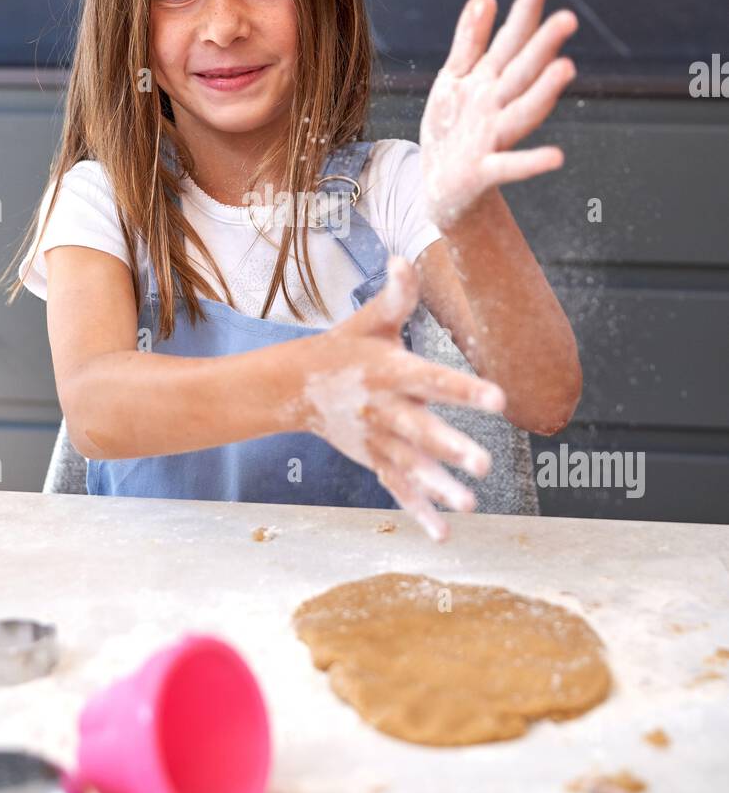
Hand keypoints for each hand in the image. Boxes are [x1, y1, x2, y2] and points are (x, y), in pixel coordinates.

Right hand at [291, 254, 505, 541]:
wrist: (293, 386)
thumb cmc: (344, 348)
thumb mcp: (368, 321)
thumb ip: (395, 296)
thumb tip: (405, 259)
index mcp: (391, 372)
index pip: (433, 380)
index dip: (465, 389)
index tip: (500, 399)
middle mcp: (385, 409)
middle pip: (421, 431)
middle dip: (452, 448)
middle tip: (485, 465)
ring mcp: (378, 440)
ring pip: (411, 467)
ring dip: (439, 488)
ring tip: (471, 505)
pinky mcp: (373, 460)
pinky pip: (397, 488)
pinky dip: (418, 511)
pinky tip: (444, 533)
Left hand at [419, 0, 577, 229]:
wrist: (440, 187)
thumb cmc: (453, 128)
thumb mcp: (454, 79)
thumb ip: (469, 41)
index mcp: (490, 79)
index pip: (512, 37)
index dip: (525, 6)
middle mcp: (499, 105)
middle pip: (522, 71)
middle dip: (543, 46)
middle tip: (567, 18)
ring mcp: (494, 137)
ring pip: (522, 111)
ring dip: (543, 93)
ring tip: (566, 69)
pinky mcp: (485, 170)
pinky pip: (511, 166)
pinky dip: (532, 162)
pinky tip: (557, 158)